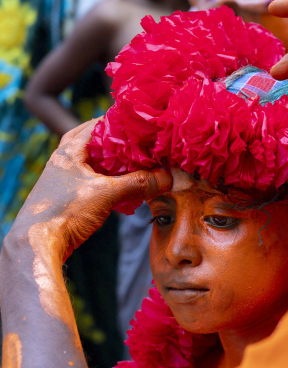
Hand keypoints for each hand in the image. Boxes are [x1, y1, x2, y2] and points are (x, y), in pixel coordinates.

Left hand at [5, 119, 171, 262]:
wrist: (39, 243)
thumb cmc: (65, 211)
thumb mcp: (106, 193)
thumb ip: (138, 183)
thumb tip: (168, 177)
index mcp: (71, 149)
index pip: (101, 124)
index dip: (124, 125)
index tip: (147, 130)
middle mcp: (68, 160)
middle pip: (102, 146)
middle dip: (126, 150)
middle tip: (149, 151)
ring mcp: (70, 179)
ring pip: (102, 167)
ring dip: (122, 169)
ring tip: (144, 170)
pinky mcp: (74, 197)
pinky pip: (100, 184)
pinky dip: (116, 185)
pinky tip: (131, 192)